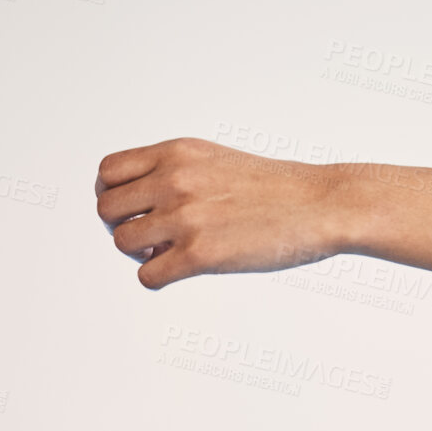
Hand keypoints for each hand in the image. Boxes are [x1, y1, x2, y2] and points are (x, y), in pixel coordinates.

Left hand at [94, 138, 345, 288]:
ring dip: (141, 253)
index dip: (112, 194)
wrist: (324, 204)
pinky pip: (147, 276)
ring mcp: (186, 218)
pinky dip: (158, 277)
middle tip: (151, 234)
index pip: (108, 172)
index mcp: (178, 153)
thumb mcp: (218, 160)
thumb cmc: (280, 186)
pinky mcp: (199, 255)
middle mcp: (175, 180)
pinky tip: (183, 269)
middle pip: (107, 210)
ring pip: (122, 243)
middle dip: (124, 225)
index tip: (131, 208)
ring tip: (170, 251)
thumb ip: (175, 172)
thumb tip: (136, 204)